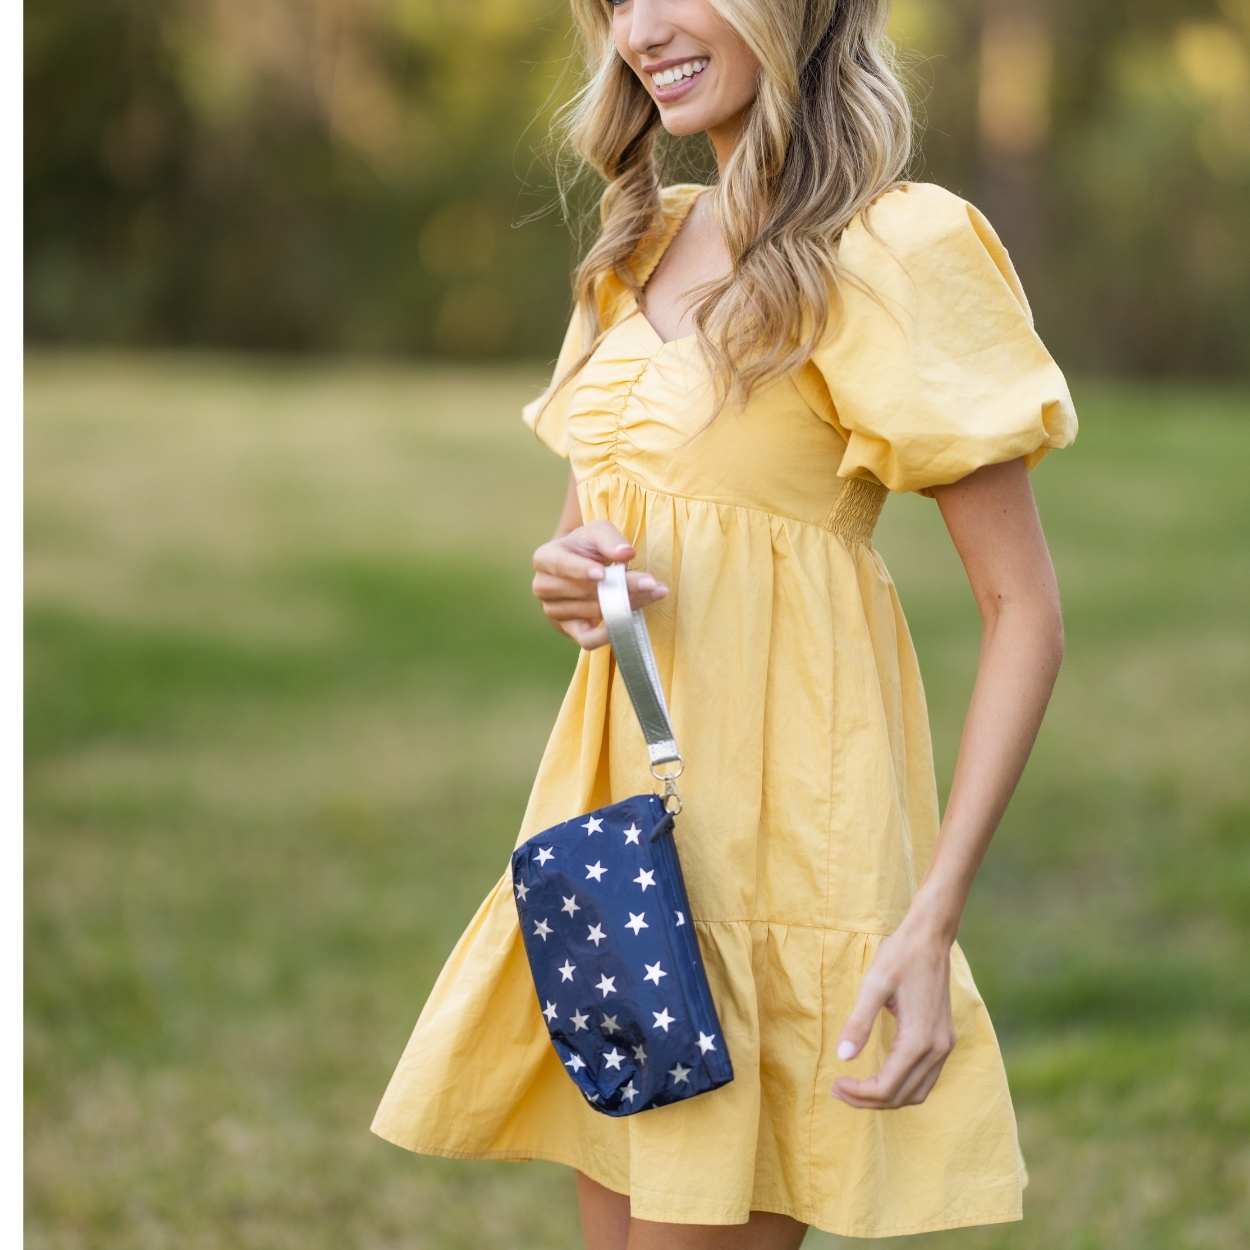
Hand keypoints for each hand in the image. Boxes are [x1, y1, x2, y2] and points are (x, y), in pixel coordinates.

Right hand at [531, 520, 667, 649]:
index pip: (562, 565)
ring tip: (653, 593)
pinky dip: (608, 634)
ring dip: (626, 605)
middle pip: (583, 592)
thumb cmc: (588, 546)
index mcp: (545, 559)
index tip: (603, 573)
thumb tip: (626, 553)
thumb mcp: (598, 532)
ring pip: (592, 612)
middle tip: (651, 583)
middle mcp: (543, 587)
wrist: (583, 565)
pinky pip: (587, 639)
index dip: (581, 570)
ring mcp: (554, 612)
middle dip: (620, 587)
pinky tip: (630, 622)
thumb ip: (610, 539)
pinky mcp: (569, 630)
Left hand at [830, 915, 956, 1108]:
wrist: (930, 937)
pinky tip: (882, 1076)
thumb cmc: (900, 956)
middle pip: (902, 1096)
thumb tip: (842, 1057)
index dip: (859, 1093)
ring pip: (917, 1093)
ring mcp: (945, 1045)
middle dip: (868, 1100)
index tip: (834, 1083)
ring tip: (856, 1089)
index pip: (887, 1086)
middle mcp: (937, 1049)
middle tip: (838, 1090)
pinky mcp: (945, 1039)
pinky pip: (926, 1078)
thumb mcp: (873, 985)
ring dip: (887, 1098)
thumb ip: (859, 1022)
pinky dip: (903, 1087)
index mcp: (919, 1039)